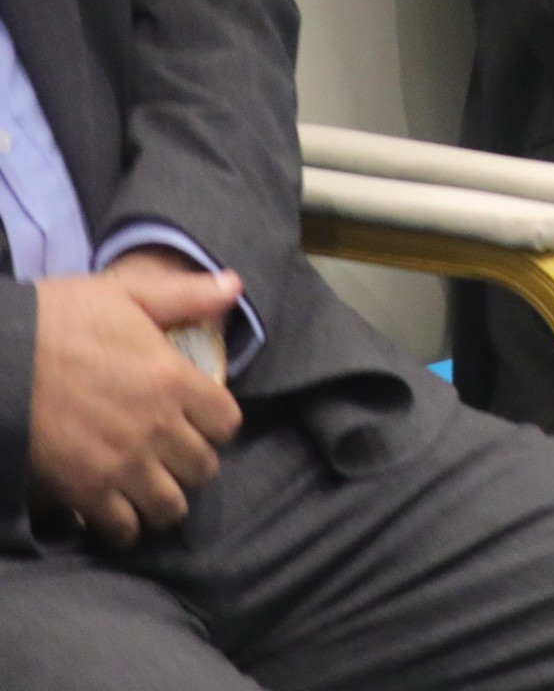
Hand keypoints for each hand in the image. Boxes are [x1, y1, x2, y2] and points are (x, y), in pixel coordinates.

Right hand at [30, 256, 243, 544]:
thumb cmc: (59, 320)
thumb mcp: (127, 294)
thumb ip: (185, 296)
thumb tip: (235, 285)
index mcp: (175, 381)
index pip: (227, 422)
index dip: (217, 422)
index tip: (201, 420)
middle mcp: (158, 429)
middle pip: (203, 468)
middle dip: (193, 462)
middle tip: (175, 456)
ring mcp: (122, 465)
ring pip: (170, 506)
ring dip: (166, 499)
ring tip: (153, 488)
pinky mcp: (84, 491)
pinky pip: (122, 528)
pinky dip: (125, 526)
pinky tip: (118, 512)